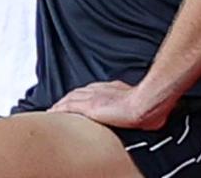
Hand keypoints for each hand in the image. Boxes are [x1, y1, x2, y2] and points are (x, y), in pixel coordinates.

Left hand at [47, 81, 169, 130]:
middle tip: (58, 105)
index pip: (91, 90)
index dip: (81, 95)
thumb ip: (133, 101)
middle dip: (68, 98)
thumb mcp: (140, 100)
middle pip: (78, 93)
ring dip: (60, 104)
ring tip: (52, 110)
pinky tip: (51, 112)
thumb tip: (143, 112)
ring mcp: (93, 97)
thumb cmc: (148, 104)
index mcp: (111, 88)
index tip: (75, 99)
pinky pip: (68, 107)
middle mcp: (100, 90)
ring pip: (70, 98)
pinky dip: (59, 109)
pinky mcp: (89, 107)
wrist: (146, 103)